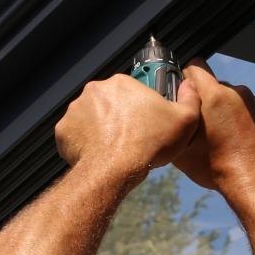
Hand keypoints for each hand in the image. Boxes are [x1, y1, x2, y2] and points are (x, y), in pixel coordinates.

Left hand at [55, 71, 201, 175]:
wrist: (114, 171)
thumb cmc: (149, 145)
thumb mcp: (185, 121)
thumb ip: (190, 98)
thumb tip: (189, 85)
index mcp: (121, 83)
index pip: (131, 91)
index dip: (140, 108)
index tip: (145, 123)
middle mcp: (95, 90)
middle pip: (109, 102)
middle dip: (118, 116)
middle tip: (130, 137)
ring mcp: (75, 110)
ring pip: (90, 117)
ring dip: (100, 128)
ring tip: (114, 147)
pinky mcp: (63, 130)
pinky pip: (75, 134)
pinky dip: (84, 143)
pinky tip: (98, 154)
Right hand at [172, 58, 254, 190]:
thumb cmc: (218, 168)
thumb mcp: (182, 149)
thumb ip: (176, 123)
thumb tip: (172, 113)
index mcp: (214, 96)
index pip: (195, 66)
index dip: (186, 78)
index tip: (184, 92)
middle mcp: (237, 93)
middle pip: (214, 86)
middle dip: (206, 101)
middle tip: (201, 125)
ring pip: (232, 99)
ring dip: (225, 112)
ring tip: (222, 137)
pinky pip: (249, 112)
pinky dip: (242, 122)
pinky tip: (238, 142)